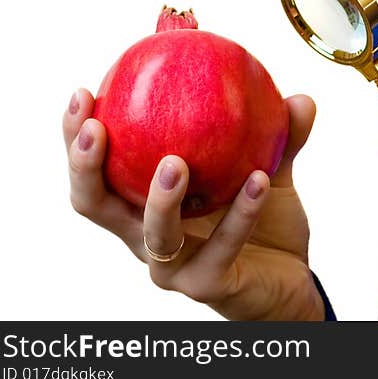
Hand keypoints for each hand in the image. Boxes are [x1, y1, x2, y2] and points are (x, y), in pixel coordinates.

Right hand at [63, 88, 323, 320]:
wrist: (289, 281)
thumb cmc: (264, 225)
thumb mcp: (270, 172)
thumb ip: (280, 139)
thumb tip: (300, 99)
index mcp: (144, 203)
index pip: (99, 169)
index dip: (78, 136)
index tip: (82, 93)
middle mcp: (146, 236)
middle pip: (94, 205)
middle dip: (85, 166)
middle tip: (96, 128)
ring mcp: (173, 266)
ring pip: (154, 235)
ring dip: (161, 198)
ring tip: (175, 163)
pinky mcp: (206, 285)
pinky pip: (222, 246)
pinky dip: (241, 212)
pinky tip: (259, 181)